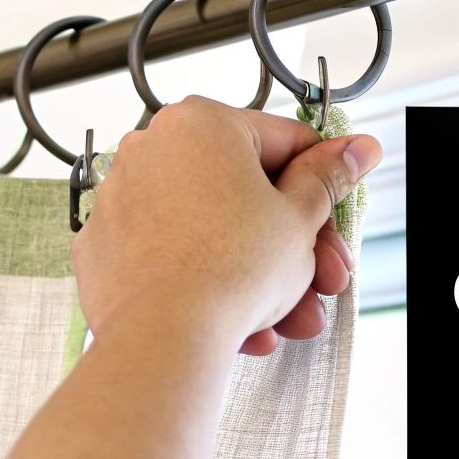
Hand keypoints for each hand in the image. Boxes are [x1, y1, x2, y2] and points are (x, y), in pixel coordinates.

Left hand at [72, 95, 381, 355]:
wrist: (163, 335)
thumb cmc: (225, 270)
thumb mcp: (299, 218)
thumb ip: (327, 178)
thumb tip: (352, 149)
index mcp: (203, 123)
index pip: (284, 142)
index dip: (321, 184)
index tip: (335, 205)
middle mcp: (153, 147)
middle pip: (245, 192)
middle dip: (292, 244)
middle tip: (320, 277)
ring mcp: (123, 195)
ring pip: (210, 229)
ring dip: (257, 274)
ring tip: (288, 315)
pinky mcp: (106, 244)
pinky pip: (171, 255)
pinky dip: (204, 281)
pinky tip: (239, 320)